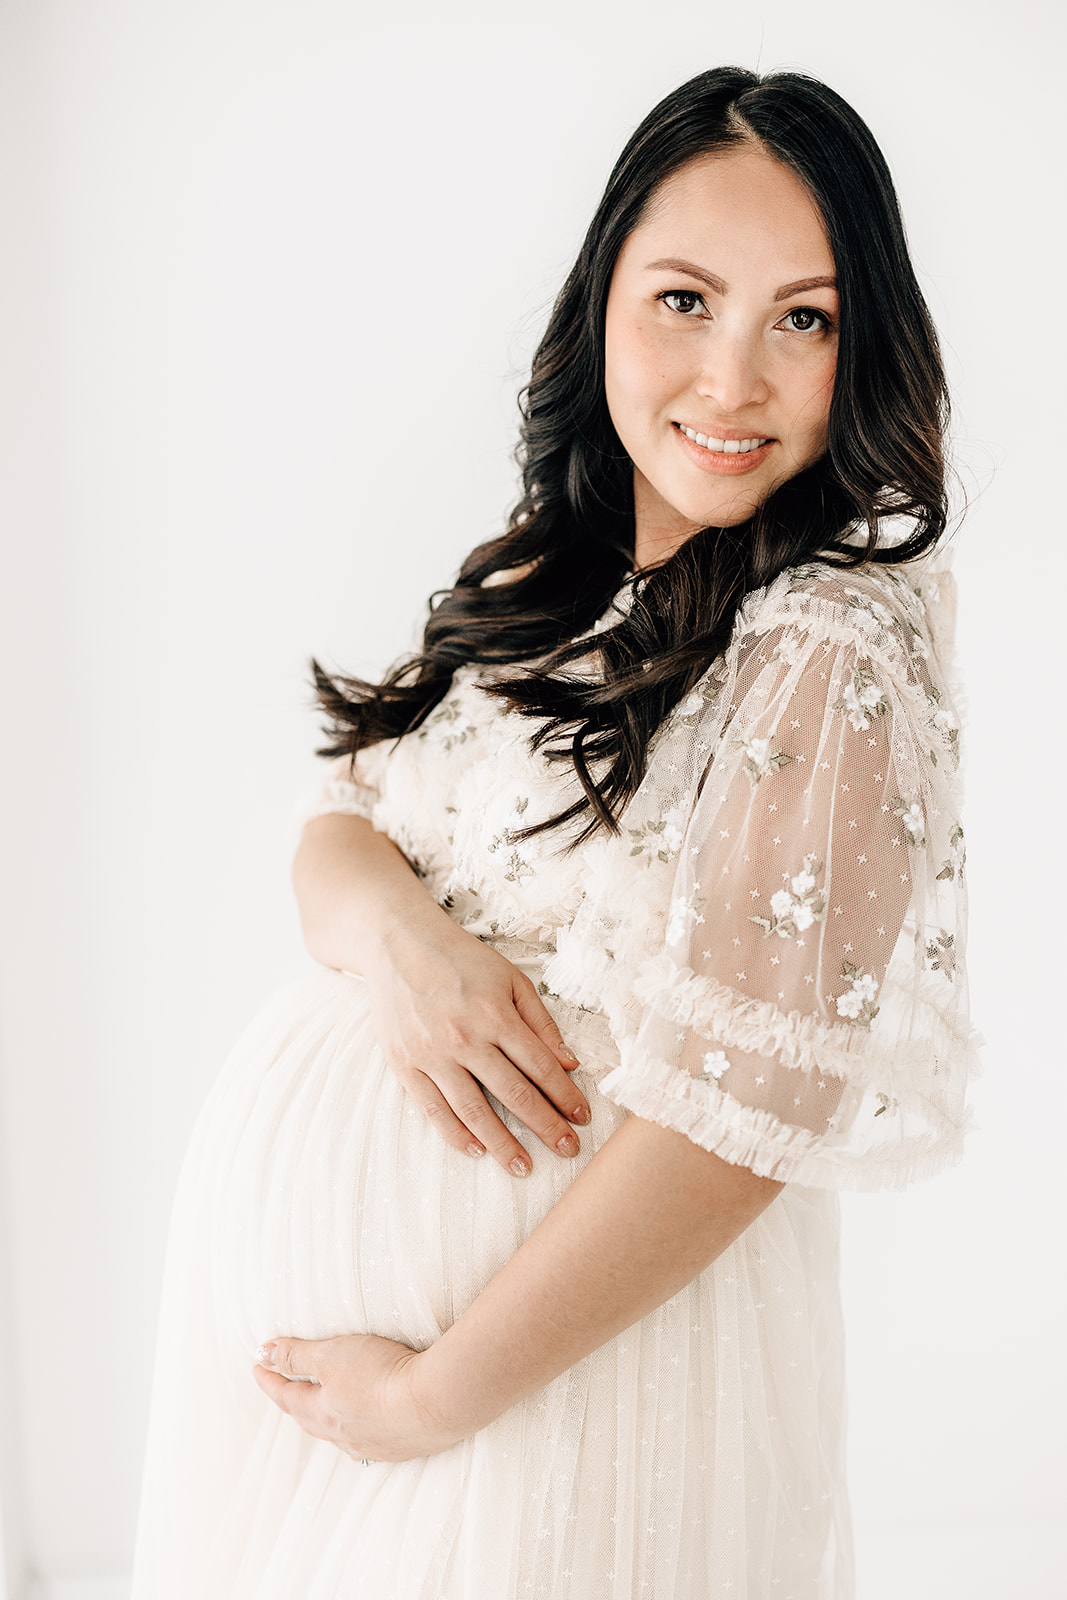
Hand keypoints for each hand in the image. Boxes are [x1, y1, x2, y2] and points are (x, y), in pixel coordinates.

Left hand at [253, 1334, 456, 1462]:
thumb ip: (297, 1355)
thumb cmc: (382, 1374)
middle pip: (310, 1419)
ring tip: (322, 1411)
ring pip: (340, 1434)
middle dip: (295, 1403)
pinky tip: (366, 1429)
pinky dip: (359, 1431)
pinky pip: (369, 1442)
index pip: (288, 1396)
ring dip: (326, 1420)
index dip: (271, 1380)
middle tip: (284, 1390)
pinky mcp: (402, 1446)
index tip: (257, 1368)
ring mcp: (374, 1444)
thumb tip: (263, 1355)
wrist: (437, 1402)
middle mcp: (344, 1435)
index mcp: (323, 1412)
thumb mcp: (333, 1354)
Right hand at [366, 911, 590, 1176]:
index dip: (565, 1095)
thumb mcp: (510, 979)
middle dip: (545, 1126)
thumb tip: (570, 1063)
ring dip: (501, 1143)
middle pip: (513, 1093)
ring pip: (473, 1110)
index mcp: (495, 1013)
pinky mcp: (404, 1062)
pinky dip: (455, 1133)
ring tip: (523, 1167)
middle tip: (567, 1151)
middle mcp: (465, 1037)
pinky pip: (432, 1108)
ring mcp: (432, 1053)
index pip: (539, 1066)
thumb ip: (540, 1022)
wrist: (398, 944)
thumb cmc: (462, 959)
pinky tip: (476, 1149)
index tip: (582, 1118)